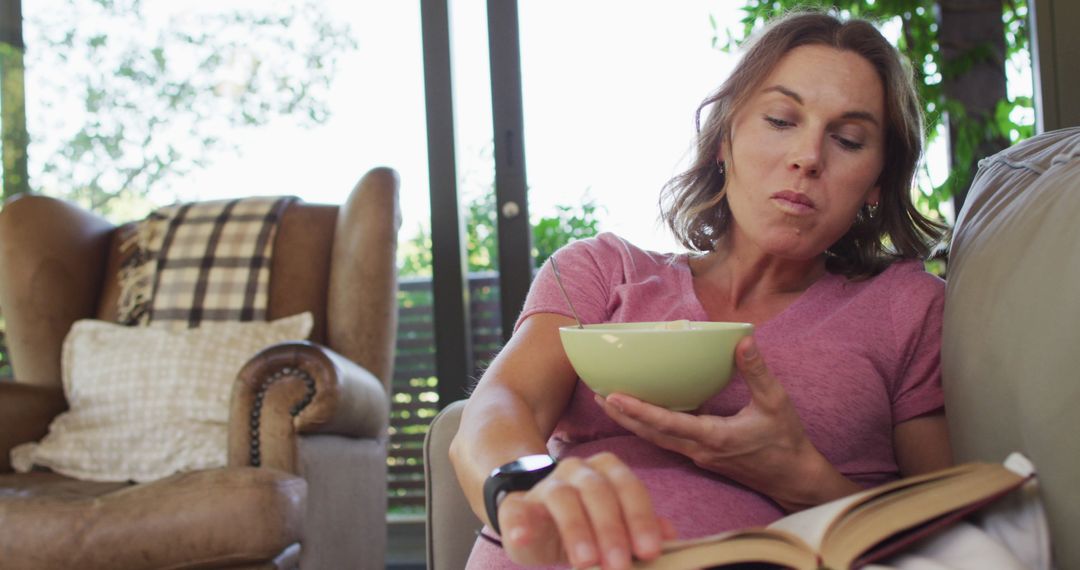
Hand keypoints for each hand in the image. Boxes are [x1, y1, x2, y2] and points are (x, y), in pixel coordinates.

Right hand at [495, 452, 676, 568]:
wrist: (535, 521)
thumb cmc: (585, 524)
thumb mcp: (615, 528)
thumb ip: (641, 529)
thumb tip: (669, 535)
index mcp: (606, 472)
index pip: (628, 488)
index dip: (640, 519)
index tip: (649, 551)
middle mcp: (577, 471)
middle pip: (597, 491)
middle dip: (611, 529)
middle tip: (619, 565)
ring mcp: (545, 486)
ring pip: (562, 498)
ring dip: (576, 530)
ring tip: (586, 562)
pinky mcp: (516, 506)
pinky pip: (516, 511)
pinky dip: (520, 525)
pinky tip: (523, 539)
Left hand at [595, 336, 853, 510]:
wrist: (793, 478)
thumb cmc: (786, 441)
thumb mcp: (776, 403)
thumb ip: (757, 372)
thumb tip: (744, 341)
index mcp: (714, 437)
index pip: (668, 424)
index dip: (639, 410)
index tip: (614, 396)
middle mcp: (699, 450)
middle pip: (651, 434)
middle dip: (622, 416)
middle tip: (596, 394)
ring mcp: (698, 456)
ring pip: (656, 440)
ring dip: (631, 422)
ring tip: (608, 402)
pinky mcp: (701, 456)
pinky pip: (667, 441)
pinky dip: (648, 427)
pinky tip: (638, 413)